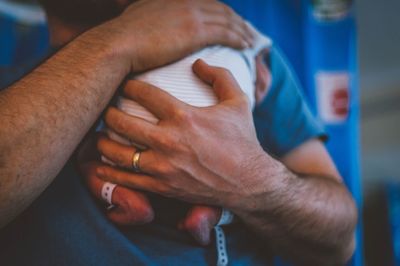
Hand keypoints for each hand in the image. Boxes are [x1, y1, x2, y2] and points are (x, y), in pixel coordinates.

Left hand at [94, 59, 268, 207]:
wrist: (249, 182)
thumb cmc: (243, 140)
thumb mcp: (239, 102)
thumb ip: (220, 76)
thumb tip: (197, 63)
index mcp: (184, 116)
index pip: (145, 94)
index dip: (129, 86)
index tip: (124, 85)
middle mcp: (169, 140)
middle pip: (123, 122)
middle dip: (108, 113)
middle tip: (105, 109)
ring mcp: (163, 166)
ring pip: (119, 153)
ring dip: (103, 142)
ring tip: (99, 136)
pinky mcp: (162, 186)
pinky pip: (128, 180)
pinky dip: (110, 173)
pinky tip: (100, 166)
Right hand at [107, 0, 253, 71]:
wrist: (118, 46)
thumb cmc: (124, 41)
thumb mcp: (138, 21)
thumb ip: (152, 21)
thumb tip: (154, 32)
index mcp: (173, 0)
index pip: (205, 3)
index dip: (221, 12)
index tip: (230, 21)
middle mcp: (185, 2)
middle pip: (220, 9)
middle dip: (236, 20)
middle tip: (247, 30)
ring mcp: (191, 14)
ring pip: (226, 19)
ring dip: (241, 29)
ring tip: (251, 40)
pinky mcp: (195, 30)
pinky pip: (226, 32)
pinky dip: (239, 37)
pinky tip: (246, 45)